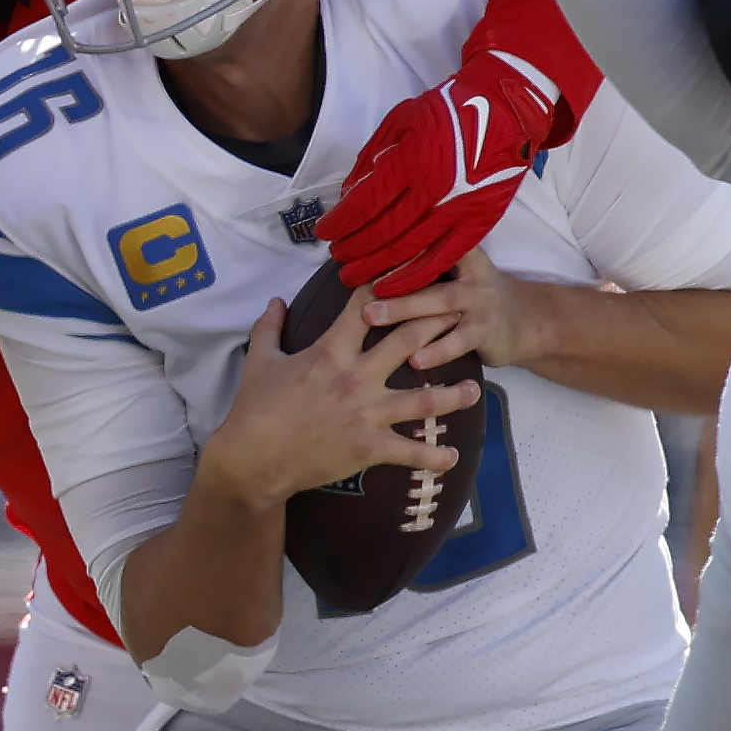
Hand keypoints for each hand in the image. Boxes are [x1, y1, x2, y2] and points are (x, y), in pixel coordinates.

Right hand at [201, 285, 480, 507]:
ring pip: (423, 399)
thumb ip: (269, 327)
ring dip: (454, 395)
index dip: (388, 286)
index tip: (410, 271)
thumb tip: (276, 301)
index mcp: (329, 352)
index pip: (364, 308)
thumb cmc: (254, 409)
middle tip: (464, 310)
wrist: (254, 459)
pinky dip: (434, 456)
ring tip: (476, 390)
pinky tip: (453, 456)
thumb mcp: (259, 361)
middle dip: (439, 322)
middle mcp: (355, 377)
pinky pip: (410, 452)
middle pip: (408, 341)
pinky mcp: (369, 448)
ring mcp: (366, 414)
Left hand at [315, 53, 557, 294]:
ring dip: (377, 267)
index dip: (340, 223)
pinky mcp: (479, 224)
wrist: (508, 112)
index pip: (365, 203)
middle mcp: (435, 190)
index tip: (323, 233)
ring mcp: (459, 210)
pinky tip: (392, 285)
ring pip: (409, 251)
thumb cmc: (450, 110)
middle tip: (336, 258)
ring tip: (353, 275)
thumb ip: (373, 157)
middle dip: (354, 249)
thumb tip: (349, 194)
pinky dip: (414, 276)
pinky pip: (443, 258)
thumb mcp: (402, 120)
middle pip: (383, 232)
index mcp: (413, 160)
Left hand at [361, 248, 537, 368]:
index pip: (428, 239)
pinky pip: (459, 341)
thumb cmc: (477, 298)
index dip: (398, 240)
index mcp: (461, 253)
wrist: (529, 323)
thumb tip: (373, 257)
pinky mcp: (487, 330)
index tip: (362, 242)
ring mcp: (480, 301)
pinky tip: (415, 360)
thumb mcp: (460, 273)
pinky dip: (437, 351)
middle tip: (356, 282)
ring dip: (405, 311)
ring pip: (440, 304)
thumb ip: (428, 265)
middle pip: (428, 273)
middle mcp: (471, 273)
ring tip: (373, 316)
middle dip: (391, 278)